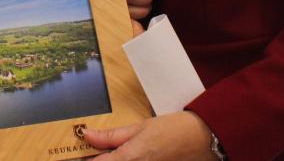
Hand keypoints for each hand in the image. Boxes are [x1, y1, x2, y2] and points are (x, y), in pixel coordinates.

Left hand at [84, 111, 215, 159]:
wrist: (204, 139)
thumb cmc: (173, 129)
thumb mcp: (141, 127)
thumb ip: (112, 135)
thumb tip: (87, 134)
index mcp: (130, 158)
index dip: (86, 159)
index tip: (79, 153)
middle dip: (100, 160)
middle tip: (96, 153)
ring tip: (116, 153)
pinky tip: (128, 157)